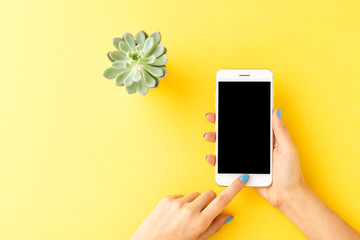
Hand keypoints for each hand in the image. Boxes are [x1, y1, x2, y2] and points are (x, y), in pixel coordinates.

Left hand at [130, 175, 248, 239]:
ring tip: (185, 216)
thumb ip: (213, 227)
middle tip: (203, 212)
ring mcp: (177, 203)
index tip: (242, 178)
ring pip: (195, 195)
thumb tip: (226, 216)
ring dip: (194, 203)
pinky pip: (181, 196)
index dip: (234, 188)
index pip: (222, 201)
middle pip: (209, 194)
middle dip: (210, 201)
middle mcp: (189, 210)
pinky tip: (175, 214)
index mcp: (200, 222)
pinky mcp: (167, 199)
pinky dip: (181, 203)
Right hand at [203, 109, 305, 208]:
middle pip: (234, 133)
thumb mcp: (288, 149)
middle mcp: (254, 147)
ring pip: (227, 147)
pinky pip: (226, 164)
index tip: (226, 107)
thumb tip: (275, 111)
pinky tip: (212, 157)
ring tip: (209, 136)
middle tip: (212, 118)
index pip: (249, 123)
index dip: (237, 115)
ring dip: (216, 140)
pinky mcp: (241, 170)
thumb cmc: (291, 174)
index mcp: (265, 139)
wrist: (286, 196)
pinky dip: (217, 160)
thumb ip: (280, 131)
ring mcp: (246, 159)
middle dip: (221, 124)